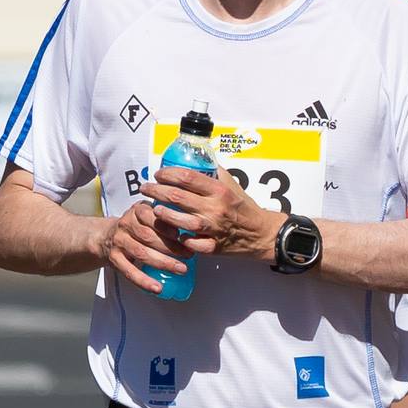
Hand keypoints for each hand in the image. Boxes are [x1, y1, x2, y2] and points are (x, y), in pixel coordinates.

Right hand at [95, 201, 197, 293]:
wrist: (105, 236)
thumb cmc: (136, 226)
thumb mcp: (149, 214)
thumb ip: (167, 217)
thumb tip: (196, 225)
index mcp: (137, 211)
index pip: (154, 217)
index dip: (169, 227)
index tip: (184, 235)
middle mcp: (126, 224)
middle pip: (149, 236)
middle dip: (172, 247)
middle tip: (189, 255)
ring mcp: (119, 242)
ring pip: (142, 253)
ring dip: (163, 263)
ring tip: (181, 269)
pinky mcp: (114, 259)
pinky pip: (129, 271)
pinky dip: (144, 281)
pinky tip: (157, 287)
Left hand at [142, 167, 285, 261]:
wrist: (261, 234)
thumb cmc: (245, 208)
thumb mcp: (233, 186)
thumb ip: (215, 174)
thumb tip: (198, 160)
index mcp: (219, 191)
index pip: (186, 177)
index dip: (167, 173)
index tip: (159, 174)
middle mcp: (214, 208)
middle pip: (175, 197)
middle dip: (155, 191)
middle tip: (146, 188)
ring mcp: (211, 229)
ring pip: (175, 220)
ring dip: (160, 213)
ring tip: (154, 209)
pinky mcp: (210, 247)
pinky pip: (185, 242)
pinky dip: (176, 237)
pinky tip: (170, 231)